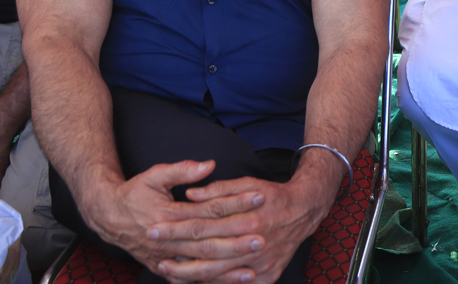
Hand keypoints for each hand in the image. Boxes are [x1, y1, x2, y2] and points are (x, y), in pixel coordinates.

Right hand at [84, 160, 266, 280]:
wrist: (109, 218)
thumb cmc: (134, 194)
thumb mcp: (154, 175)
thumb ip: (182, 171)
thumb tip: (209, 165)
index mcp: (169, 214)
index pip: (209, 209)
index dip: (236, 203)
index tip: (260, 197)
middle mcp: (168, 240)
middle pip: (208, 243)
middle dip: (235, 243)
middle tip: (262, 239)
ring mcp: (165, 258)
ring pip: (200, 267)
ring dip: (225, 270)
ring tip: (251, 271)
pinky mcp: (164, 269)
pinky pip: (189, 280)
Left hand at [152, 175, 327, 283]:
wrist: (304, 211)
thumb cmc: (272, 195)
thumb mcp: (249, 183)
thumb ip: (220, 190)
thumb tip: (189, 195)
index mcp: (247, 219)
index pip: (202, 225)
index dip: (176, 228)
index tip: (154, 227)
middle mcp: (253, 243)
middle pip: (205, 252)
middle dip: (175, 250)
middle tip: (153, 248)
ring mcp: (260, 263)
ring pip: (216, 274)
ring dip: (187, 272)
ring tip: (165, 267)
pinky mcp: (266, 276)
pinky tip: (192, 279)